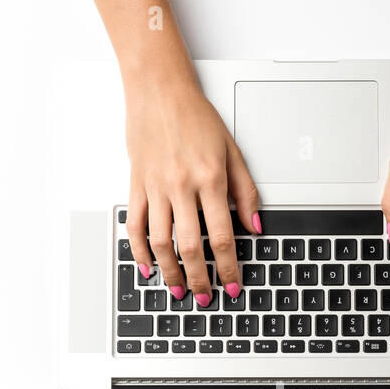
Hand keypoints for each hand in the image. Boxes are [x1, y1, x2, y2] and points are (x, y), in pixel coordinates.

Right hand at [124, 80, 260, 306]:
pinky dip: (139, 250)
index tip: (231, 285)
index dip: (228, 267)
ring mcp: (156, 187)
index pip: (222, 236)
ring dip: (170, 271)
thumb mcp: (232, 151)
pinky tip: (147, 267)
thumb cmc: (196, 117)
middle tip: (205, 297)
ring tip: (178, 289)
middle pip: (190, 246)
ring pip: (161, 241)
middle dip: (199, 278)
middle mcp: (181, 186)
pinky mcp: (136, 185)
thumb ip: (245, 192)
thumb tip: (255, 227)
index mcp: (210, 179)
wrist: (159, 90)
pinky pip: (134, 225)